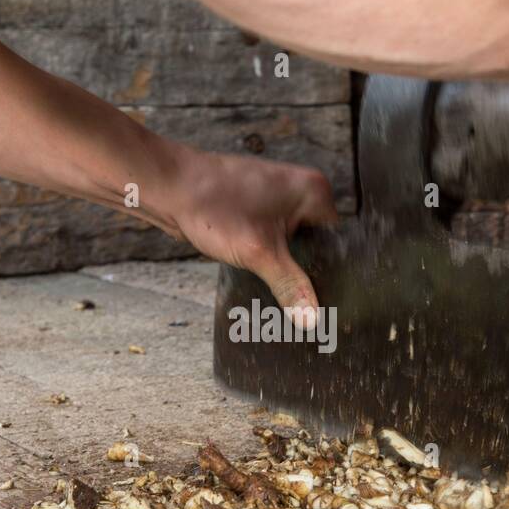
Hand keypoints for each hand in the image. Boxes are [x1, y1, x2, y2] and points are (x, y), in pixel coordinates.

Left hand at [164, 149, 339, 315]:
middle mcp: (301, 191)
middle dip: (306, 276)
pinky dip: (269, 261)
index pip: (338, 242)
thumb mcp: (259, 254)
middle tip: (304, 310)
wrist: (169, 189)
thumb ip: (290, 287)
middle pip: (317, 246)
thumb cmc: (213, 206)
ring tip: (285, 300)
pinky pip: (274, 242)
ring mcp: (279, 200)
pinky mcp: (258, 210)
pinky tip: (264, 282)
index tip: (326, 304)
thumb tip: (313, 319)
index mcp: (314, 191)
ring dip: (285, 271)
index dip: (331, 274)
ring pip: (293, 247)